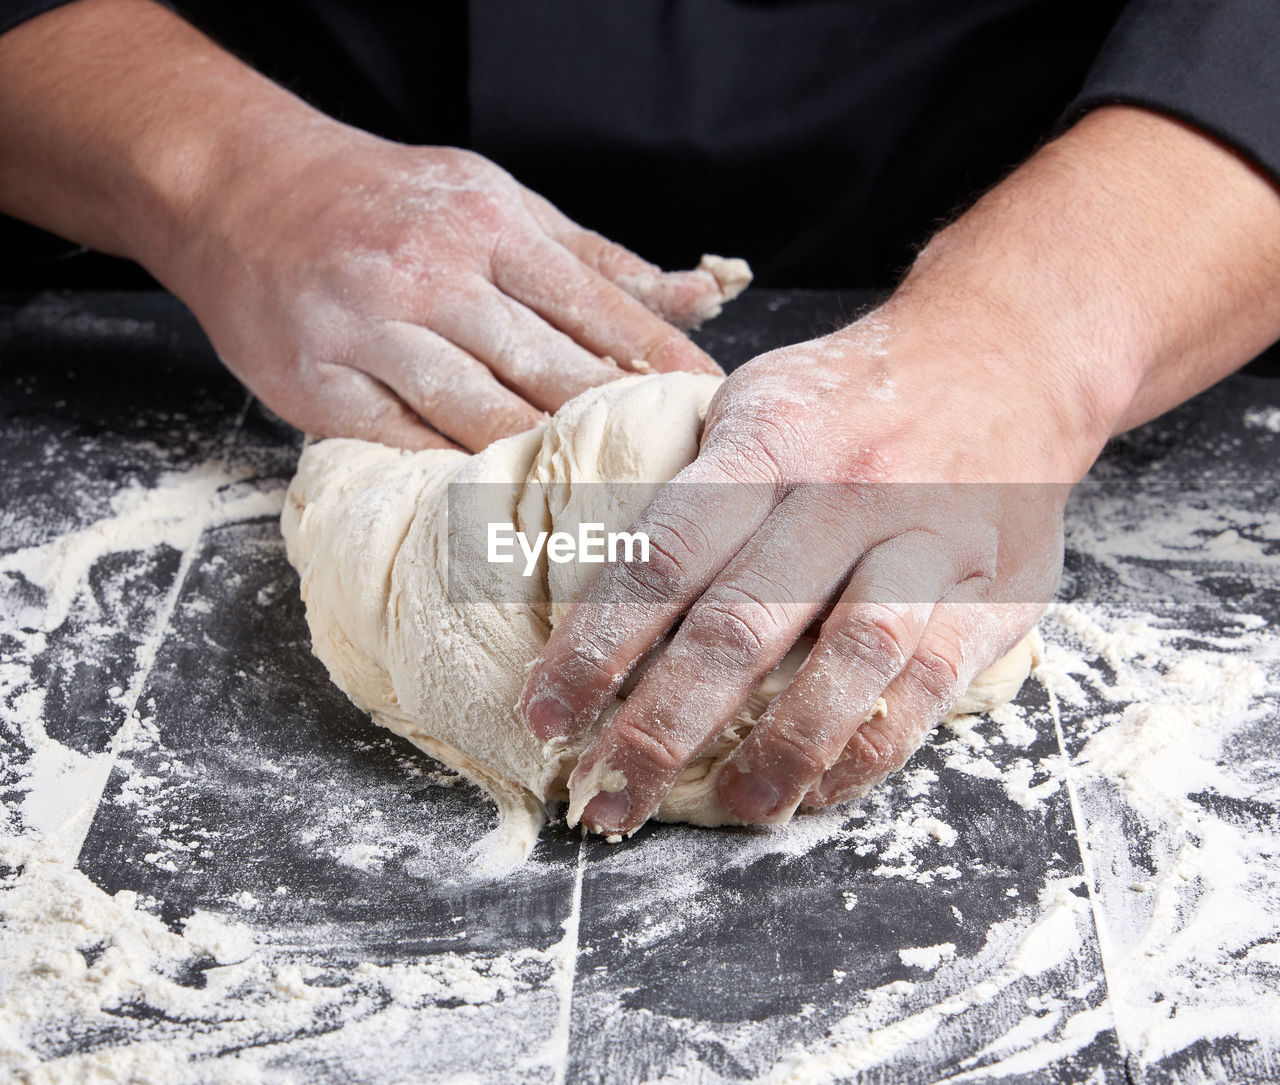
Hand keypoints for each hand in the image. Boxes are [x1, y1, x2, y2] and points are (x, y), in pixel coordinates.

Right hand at [165, 137, 736, 449]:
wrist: (243, 191)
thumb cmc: (389, 202)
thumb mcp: (497, 202)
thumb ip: (595, 261)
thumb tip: (697, 297)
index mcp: (487, 224)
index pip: (593, 303)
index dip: (658, 357)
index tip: (711, 400)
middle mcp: (430, 273)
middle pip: (545, 365)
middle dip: (615, 422)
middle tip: (672, 472)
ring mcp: (369, 329)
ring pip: (477, 411)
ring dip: (545, 461)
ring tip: (604, 503)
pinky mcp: (319, 383)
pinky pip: (402, 441)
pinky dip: (455, 475)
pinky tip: (502, 502)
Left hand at [520, 312, 1101, 834]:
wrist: (1006, 355)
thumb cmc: (854, 395)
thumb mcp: (760, 401)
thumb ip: (697, 489)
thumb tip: (601, 591)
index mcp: (769, 440)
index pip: (661, 557)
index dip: (593, 647)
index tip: (545, 717)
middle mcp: (845, 490)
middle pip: (738, 626)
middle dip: (660, 727)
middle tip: (609, 797)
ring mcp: (925, 541)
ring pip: (847, 661)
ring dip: (778, 751)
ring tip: (731, 807)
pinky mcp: (993, 591)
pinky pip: (928, 686)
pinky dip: (869, 750)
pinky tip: (819, 789)